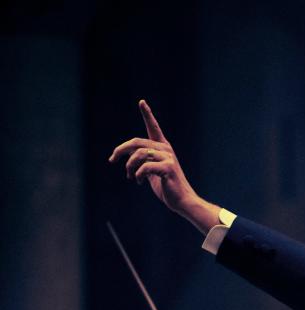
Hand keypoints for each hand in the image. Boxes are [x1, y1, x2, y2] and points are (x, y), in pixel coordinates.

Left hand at [109, 100, 218, 231]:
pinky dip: (137, 175)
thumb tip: (121, 155)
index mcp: (163, 147)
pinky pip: (144, 167)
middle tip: (112, 160)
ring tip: (131, 177)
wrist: (182, 201)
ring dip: (129, 167)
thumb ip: (140, 160)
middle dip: (120, 150)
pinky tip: (139, 181)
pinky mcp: (168, 168)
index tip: (141, 102)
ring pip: (138, 155)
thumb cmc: (167, 187)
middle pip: (136, 142)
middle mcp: (166, 149)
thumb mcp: (150, 171)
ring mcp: (168, 157)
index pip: (153, 127)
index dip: (147, 114)